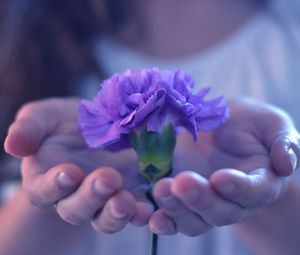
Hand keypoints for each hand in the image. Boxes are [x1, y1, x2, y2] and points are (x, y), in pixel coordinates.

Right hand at [4, 98, 153, 232]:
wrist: (100, 123)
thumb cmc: (66, 121)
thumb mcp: (45, 117)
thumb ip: (29, 129)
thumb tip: (13, 145)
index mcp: (48, 179)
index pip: (43, 191)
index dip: (54, 185)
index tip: (69, 172)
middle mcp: (75, 195)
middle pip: (78, 209)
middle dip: (91, 197)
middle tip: (107, 179)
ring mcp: (104, 198)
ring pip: (106, 217)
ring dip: (116, 212)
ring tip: (128, 201)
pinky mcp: (130, 194)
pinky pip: (135, 211)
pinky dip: (142, 212)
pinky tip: (150, 206)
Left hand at [148, 98, 299, 235]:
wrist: (221, 128)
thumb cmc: (248, 124)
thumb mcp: (269, 123)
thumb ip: (283, 141)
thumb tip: (287, 164)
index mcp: (259, 183)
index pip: (253, 192)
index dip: (239, 189)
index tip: (221, 178)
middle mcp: (232, 201)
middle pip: (220, 212)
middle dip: (201, 200)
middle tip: (182, 183)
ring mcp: (204, 203)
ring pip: (193, 220)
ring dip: (176, 210)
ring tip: (160, 189)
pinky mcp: (181, 199)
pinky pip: (172, 217)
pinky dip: (161, 219)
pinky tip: (148, 215)